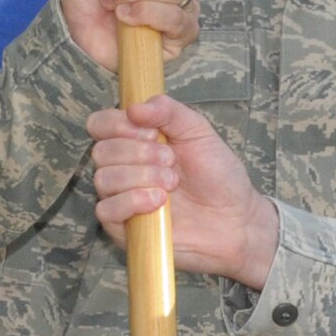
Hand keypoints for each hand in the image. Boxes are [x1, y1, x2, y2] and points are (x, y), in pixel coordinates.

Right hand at [89, 94, 278, 286]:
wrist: (234, 218)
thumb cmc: (218, 175)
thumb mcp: (198, 131)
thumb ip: (168, 111)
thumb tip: (134, 107)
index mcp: (135, 140)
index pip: (100, 124)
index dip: (119, 125)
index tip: (152, 133)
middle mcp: (123, 167)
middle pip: (101, 151)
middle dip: (139, 153)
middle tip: (171, 161)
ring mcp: (122, 198)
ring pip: (103, 179)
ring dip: (141, 177)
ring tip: (172, 184)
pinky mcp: (124, 228)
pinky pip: (106, 210)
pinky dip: (131, 202)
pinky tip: (158, 203)